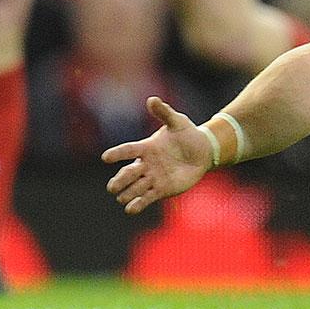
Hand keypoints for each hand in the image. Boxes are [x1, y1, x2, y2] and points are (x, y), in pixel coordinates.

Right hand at [103, 97, 211, 215]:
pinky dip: (138, 204)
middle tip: (112, 187)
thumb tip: (152, 99)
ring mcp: (152, 178)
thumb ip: (164, 112)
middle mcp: (146, 164)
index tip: (105, 157)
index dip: (117, 154)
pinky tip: (130, 209)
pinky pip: (147, 198)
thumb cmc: (188, 134)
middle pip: (128, 174)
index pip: (128, 150)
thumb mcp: (177, 121)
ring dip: (127, 194)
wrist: (203, 151)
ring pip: (135, 188)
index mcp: (146, 147)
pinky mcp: (161, 190)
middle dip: (119, 181)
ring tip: (122, 198)